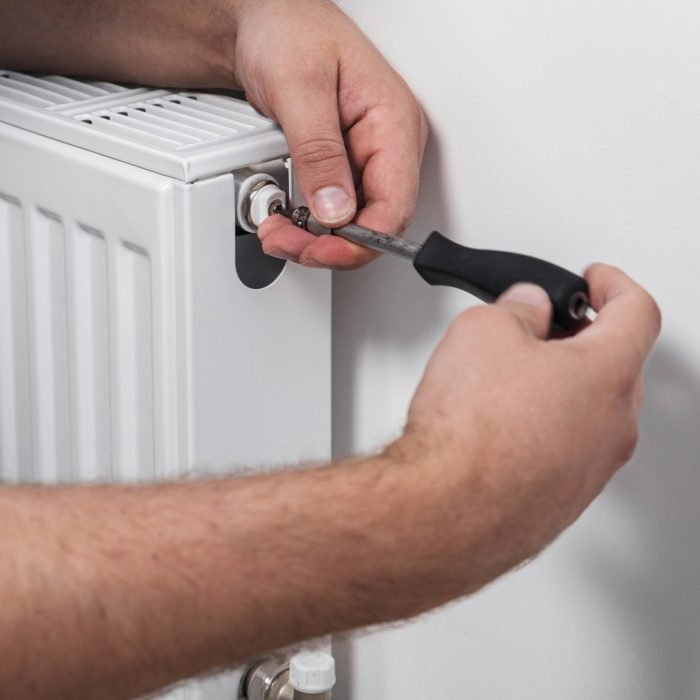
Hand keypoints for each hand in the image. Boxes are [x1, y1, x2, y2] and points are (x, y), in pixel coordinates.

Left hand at [234, 0, 427, 268]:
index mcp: (394, 125)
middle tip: (284, 240)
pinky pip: (336, 211)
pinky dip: (309, 224)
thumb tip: (336, 211)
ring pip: (353, 225)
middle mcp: (387, 147)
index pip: (393, 209)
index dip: (357, 243)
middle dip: (329, 246)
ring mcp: (366, 159)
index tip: (317, 251)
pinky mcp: (344, 166)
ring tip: (279, 231)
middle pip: (374, 225)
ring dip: (315, 239)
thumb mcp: (300, 88)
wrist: (262, 19)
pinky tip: (287, 218)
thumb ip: (319, 153)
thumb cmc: (289, 30)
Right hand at [397, 264, 660, 593]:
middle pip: (614, 365)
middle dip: (581, 339)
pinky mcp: (562, 501)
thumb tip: (525, 309)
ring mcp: (590, 470)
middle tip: (543, 328)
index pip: (637, 312)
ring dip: (558, 387)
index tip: (597, 280)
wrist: (447, 512)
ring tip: (506, 380)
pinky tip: (497, 426)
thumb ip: (516, 309)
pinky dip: (541, 429)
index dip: (616, 285)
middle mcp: (612, 426)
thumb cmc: (470, 432)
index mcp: (608, 373)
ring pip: (588, 411)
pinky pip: (563, 450)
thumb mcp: (484, 330)